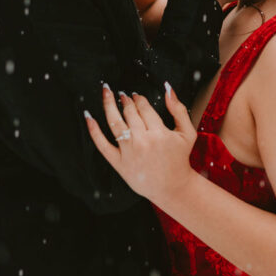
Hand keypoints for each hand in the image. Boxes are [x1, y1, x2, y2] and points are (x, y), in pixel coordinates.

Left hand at [85, 85, 197, 207]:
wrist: (172, 187)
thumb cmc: (179, 159)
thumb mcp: (187, 132)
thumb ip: (178, 109)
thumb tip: (168, 88)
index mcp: (159, 133)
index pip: (144, 108)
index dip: (139, 99)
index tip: (136, 95)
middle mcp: (142, 141)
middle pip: (129, 113)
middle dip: (125, 101)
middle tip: (122, 95)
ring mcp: (129, 152)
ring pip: (115, 123)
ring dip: (109, 105)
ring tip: (107, 93)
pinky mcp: (119, 163)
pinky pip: (102, 144)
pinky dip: (94, 130)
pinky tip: (89, 116)